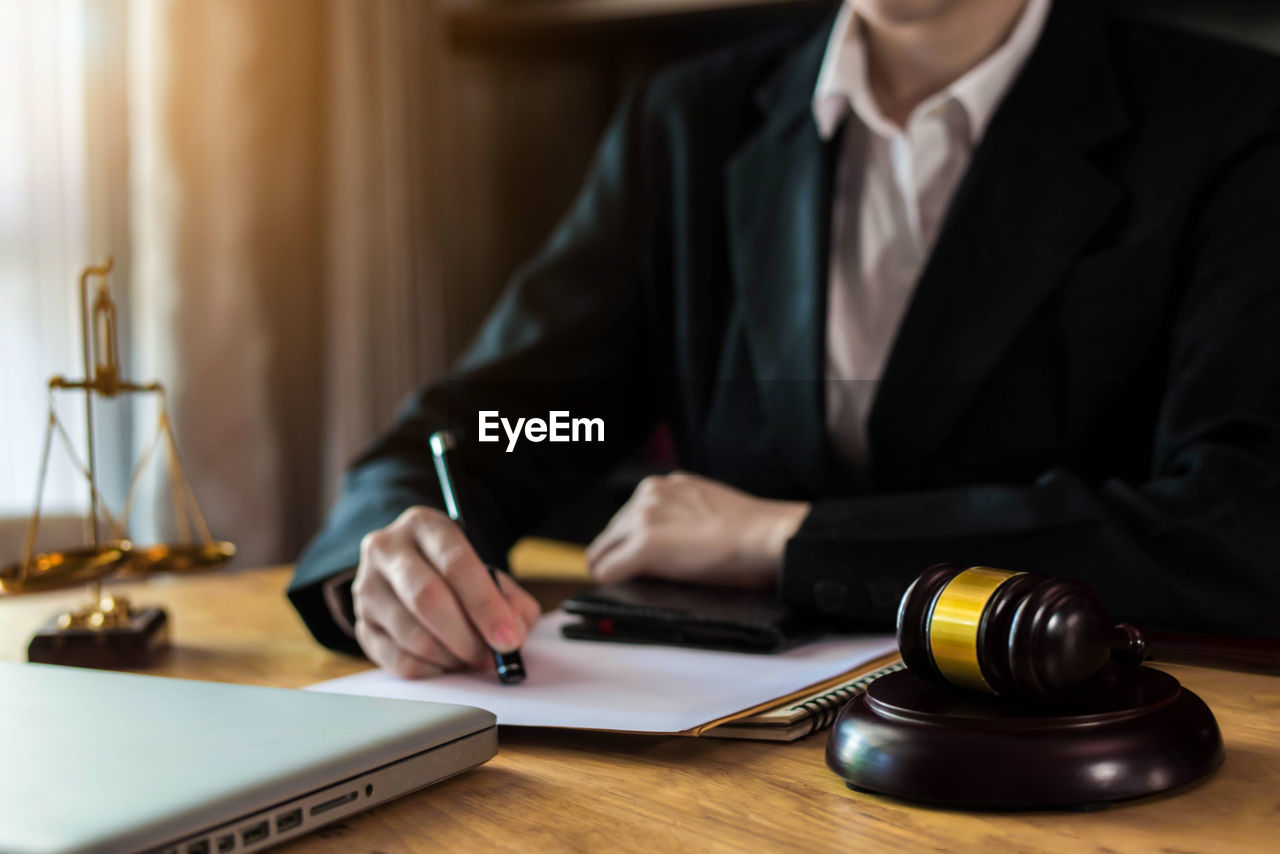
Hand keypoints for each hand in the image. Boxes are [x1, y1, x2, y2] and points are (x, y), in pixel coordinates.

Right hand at [352, 506, 540, 678]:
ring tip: (471, 658)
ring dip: (450, 656)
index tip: (507, 638)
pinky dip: (430, 669)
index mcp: (424, 525)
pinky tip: (446, 662)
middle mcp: (387, 549)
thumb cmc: (458, 575)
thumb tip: (512, 633)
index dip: (485, 605)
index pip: (455, 563)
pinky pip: (397, 659)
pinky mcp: (361, 624)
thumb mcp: (489, 573)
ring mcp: (368, 587)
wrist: (414, 571)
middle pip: (427, 598)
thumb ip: (511, 601)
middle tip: (489, 656)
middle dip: (466, 636)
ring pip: (411, 633)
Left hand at [585, 472, 810, 588]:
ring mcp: (643, 518)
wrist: (765, 536)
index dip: (628, 543)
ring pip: (604, 551)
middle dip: (618, 556)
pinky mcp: (643, 545)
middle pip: (610, 534)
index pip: (627, 517)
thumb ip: (679, 514)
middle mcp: (648, 495)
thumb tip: (664, 540)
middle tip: (632, 577)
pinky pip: (607, 569)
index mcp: (664, 484)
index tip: (633, 559)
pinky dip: (611, 581)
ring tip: (635, 582)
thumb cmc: (750, 530)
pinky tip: (622, 588)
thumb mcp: (705, 506)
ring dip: (616, 568)